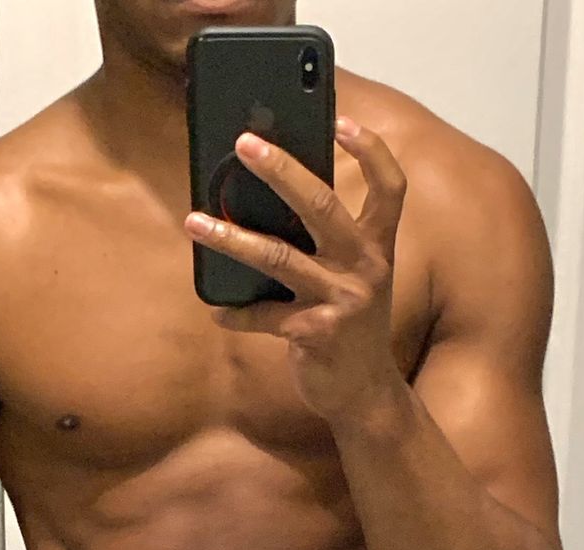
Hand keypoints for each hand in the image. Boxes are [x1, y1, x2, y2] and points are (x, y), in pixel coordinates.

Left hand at [184, 118, 408, 425]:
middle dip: (281, 171)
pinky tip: (217, 311)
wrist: (365, 394)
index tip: (341, 121)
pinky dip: (237, 313)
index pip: (390, 188)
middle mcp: (365, 268)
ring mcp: (341, 301)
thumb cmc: (351, 327)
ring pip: (279, 257)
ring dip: (230, 238)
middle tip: (245, 143)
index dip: (371, 151)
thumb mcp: (353, 279)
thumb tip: (269, 201)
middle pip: (322, 206)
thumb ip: (329, 243)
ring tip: (193, 222)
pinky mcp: (316, 334)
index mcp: (378, 247)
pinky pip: (264, 317)